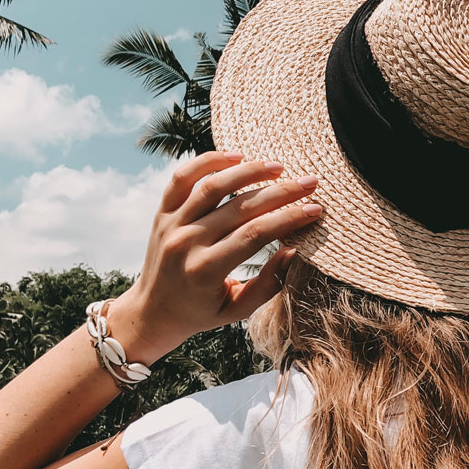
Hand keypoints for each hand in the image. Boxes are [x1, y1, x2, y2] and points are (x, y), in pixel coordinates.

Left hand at [107, 151, 321, 362]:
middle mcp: (186, 243)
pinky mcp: (162, 212)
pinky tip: (236, 156)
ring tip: (278, 167)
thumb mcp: (237, 310)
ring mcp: (171, 224)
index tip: (315, 209)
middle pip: (241, 207)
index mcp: (205, 270)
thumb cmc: (202, 312)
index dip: (289, 219)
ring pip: (213, 186)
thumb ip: (267, 285)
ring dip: (249, 171)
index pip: (255, 234)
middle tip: (309, 183)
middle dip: (281, 192)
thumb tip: (294, 251)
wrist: (153, 311)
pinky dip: (208, 161)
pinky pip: (183, 177)